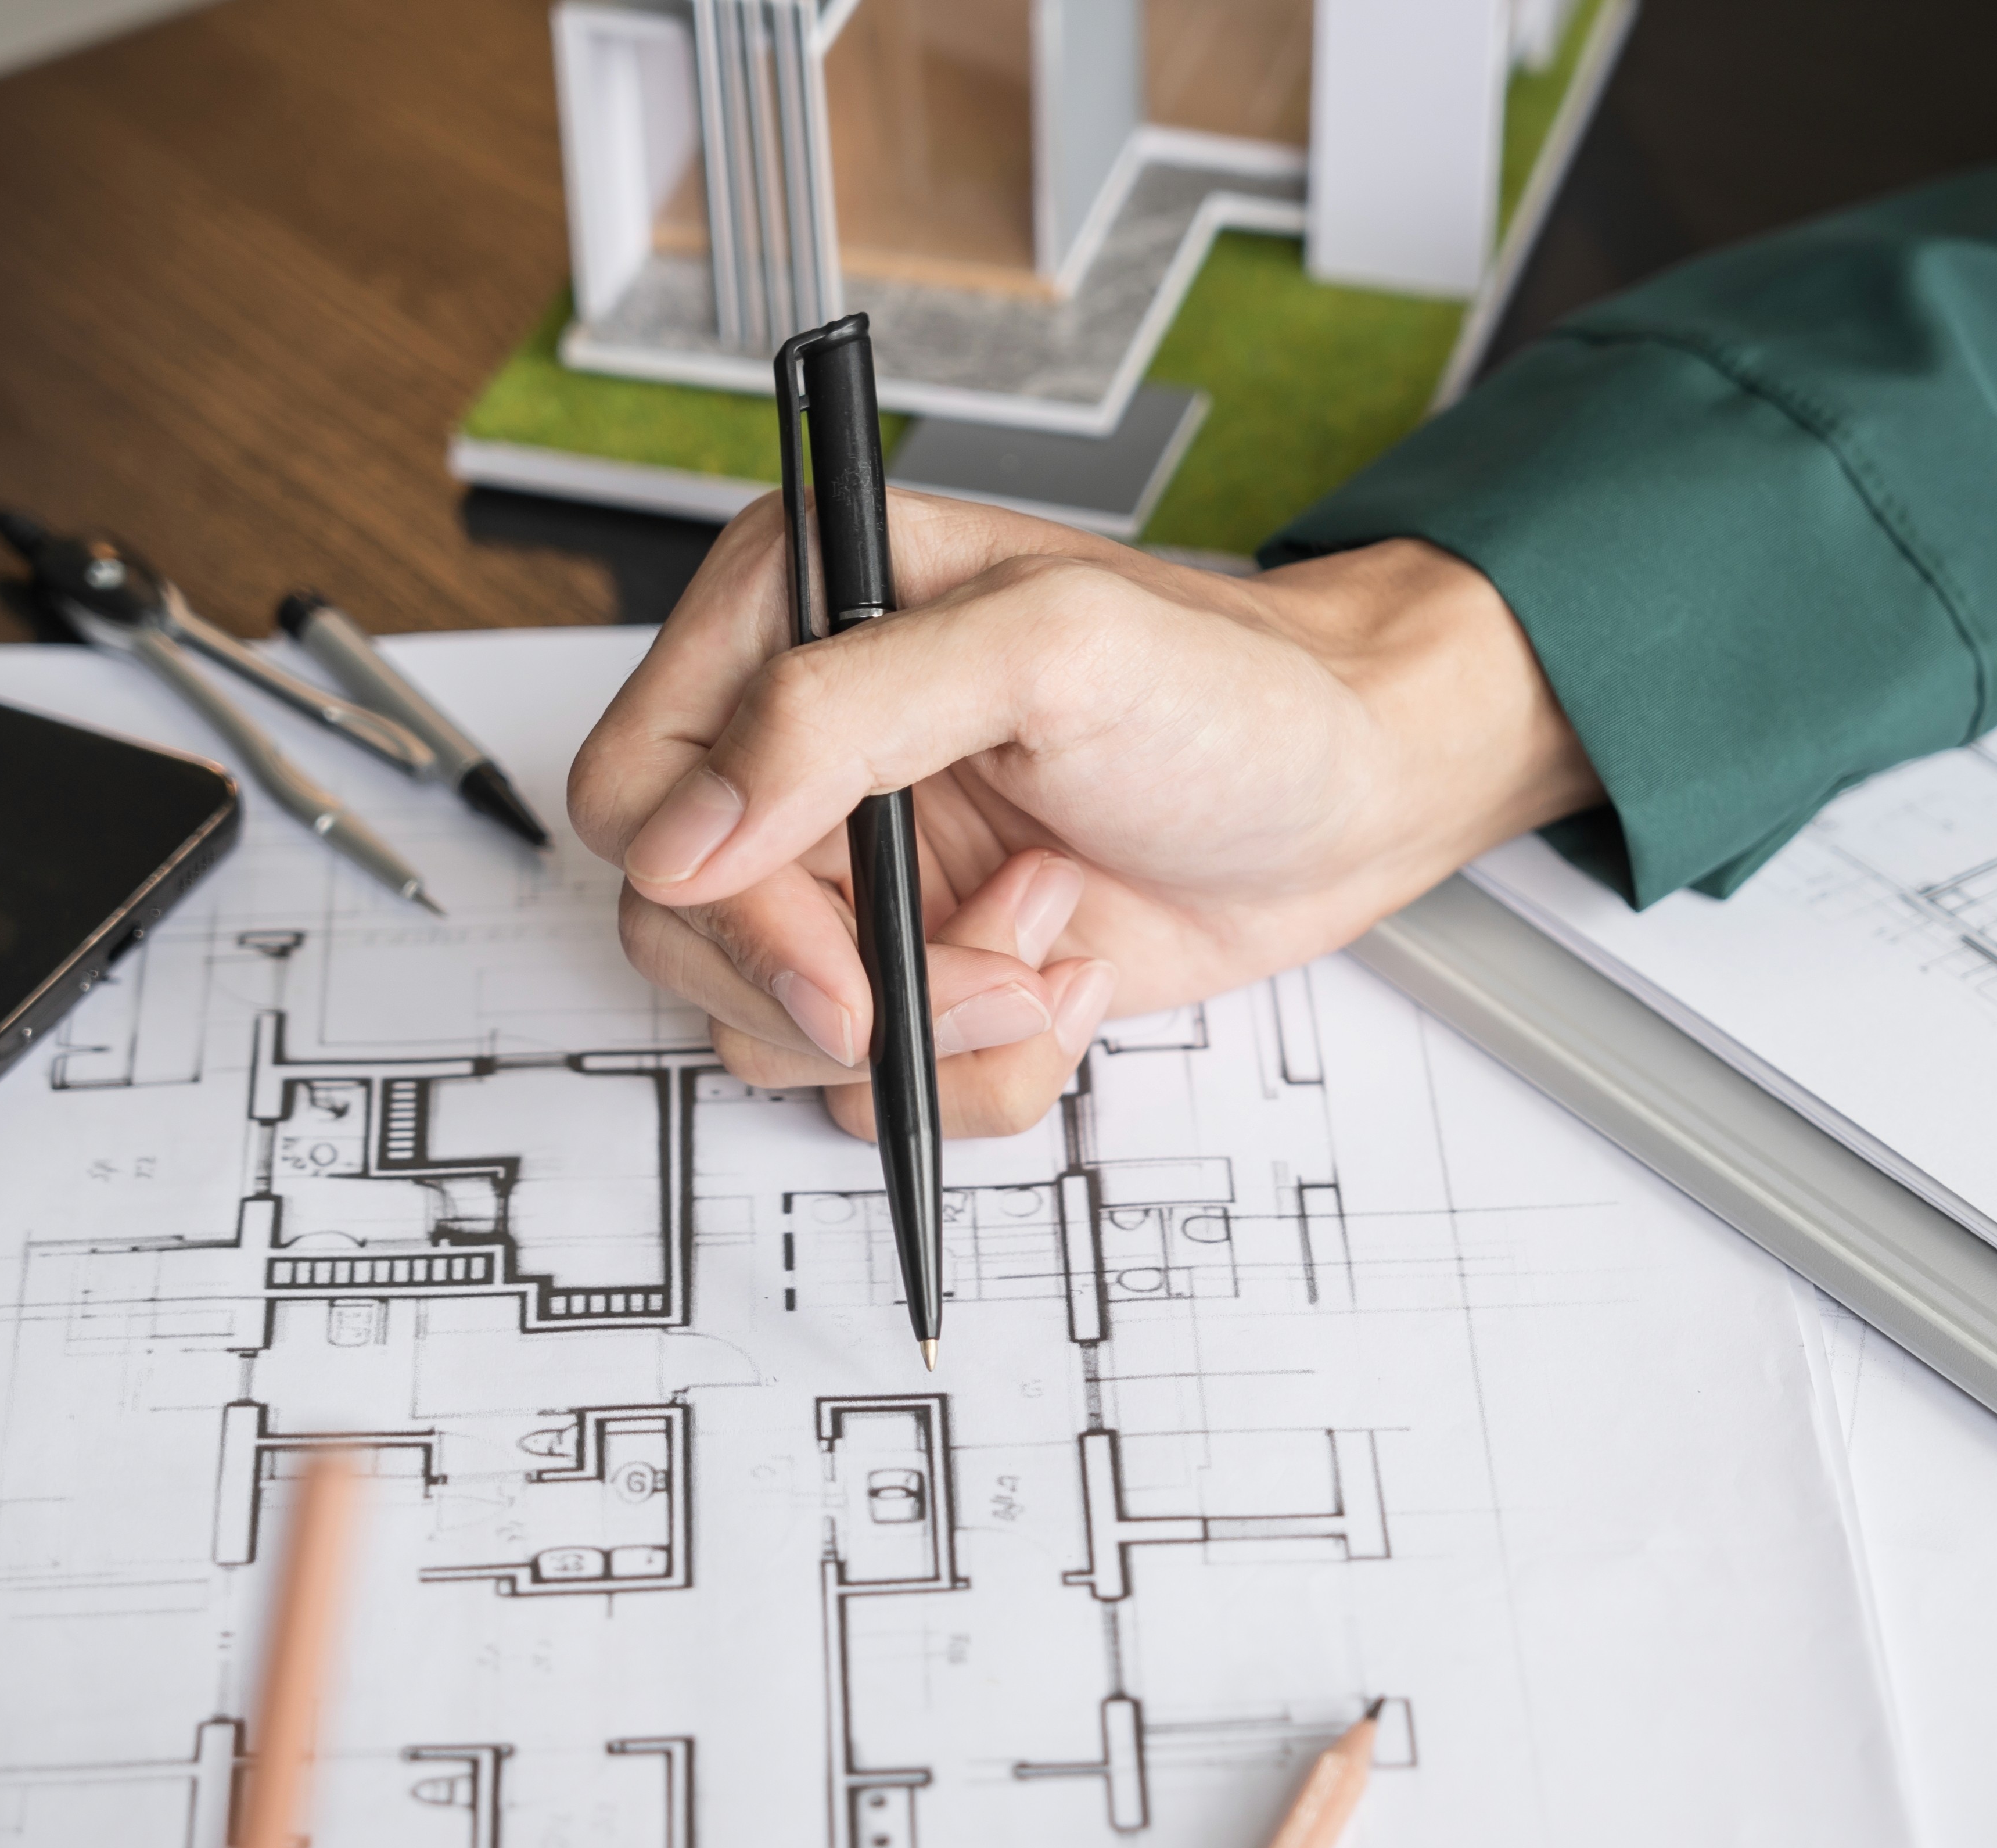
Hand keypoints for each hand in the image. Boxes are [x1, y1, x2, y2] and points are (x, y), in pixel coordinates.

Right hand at [566, 494, 1598, 1136]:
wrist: (1357, 794)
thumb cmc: (1235, 691)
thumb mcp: (1048, 651)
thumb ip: (842, 714)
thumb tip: (683, 832)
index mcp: (794, 618)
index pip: (639, 788)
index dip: (720, 895)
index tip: (837, 956)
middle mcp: (802, 748)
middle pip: (684, 932)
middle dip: (839, 987)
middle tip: (986, 968)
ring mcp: (860, 867)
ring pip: (774, 1030)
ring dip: (926, 1029)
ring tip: (1049, 943)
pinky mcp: (924, 963)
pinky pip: (876, 1080)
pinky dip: (979, 1067)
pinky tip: (1067, 978)